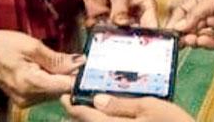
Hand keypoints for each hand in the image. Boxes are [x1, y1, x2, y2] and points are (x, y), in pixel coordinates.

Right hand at [0, 31, 80, 106]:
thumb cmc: (4, 45)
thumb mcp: (33, 46)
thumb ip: (57, 59)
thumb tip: (80, 62)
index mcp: (31, 83)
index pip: (66, 86)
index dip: (79, 76)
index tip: (89, 65)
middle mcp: (28, 97)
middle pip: (61, 90)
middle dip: (71, 75)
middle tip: (77, 58)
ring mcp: (25, 101)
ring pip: (55, 92)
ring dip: (61, 78)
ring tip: (58, 61)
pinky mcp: (24, 100)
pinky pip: (45, 92)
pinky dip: (51, 81)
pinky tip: (47, 68)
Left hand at [63, 94, 193, 121]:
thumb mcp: (149, 107)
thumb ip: (121, 104)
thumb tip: (96, 99)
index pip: (84, 116)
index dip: (71, 104)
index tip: (65, 94)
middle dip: (82, 112)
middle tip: (79, 97)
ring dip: (94, 118)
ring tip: (96, 104)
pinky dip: (108, 121)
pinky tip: (114, 115)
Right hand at [166, 0, 213, 48]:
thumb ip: (195, 13)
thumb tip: (178, 26)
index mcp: (205, 0)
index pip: (185, 11)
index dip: (176, 20)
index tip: (169, 28)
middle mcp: (210, 14)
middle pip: (190, 26)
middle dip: (182, 32)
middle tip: (174, 39)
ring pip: (199, 36)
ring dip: (192, 39)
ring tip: (188, 39)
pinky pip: (212, 43)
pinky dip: (204, 43)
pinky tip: (201, 40)